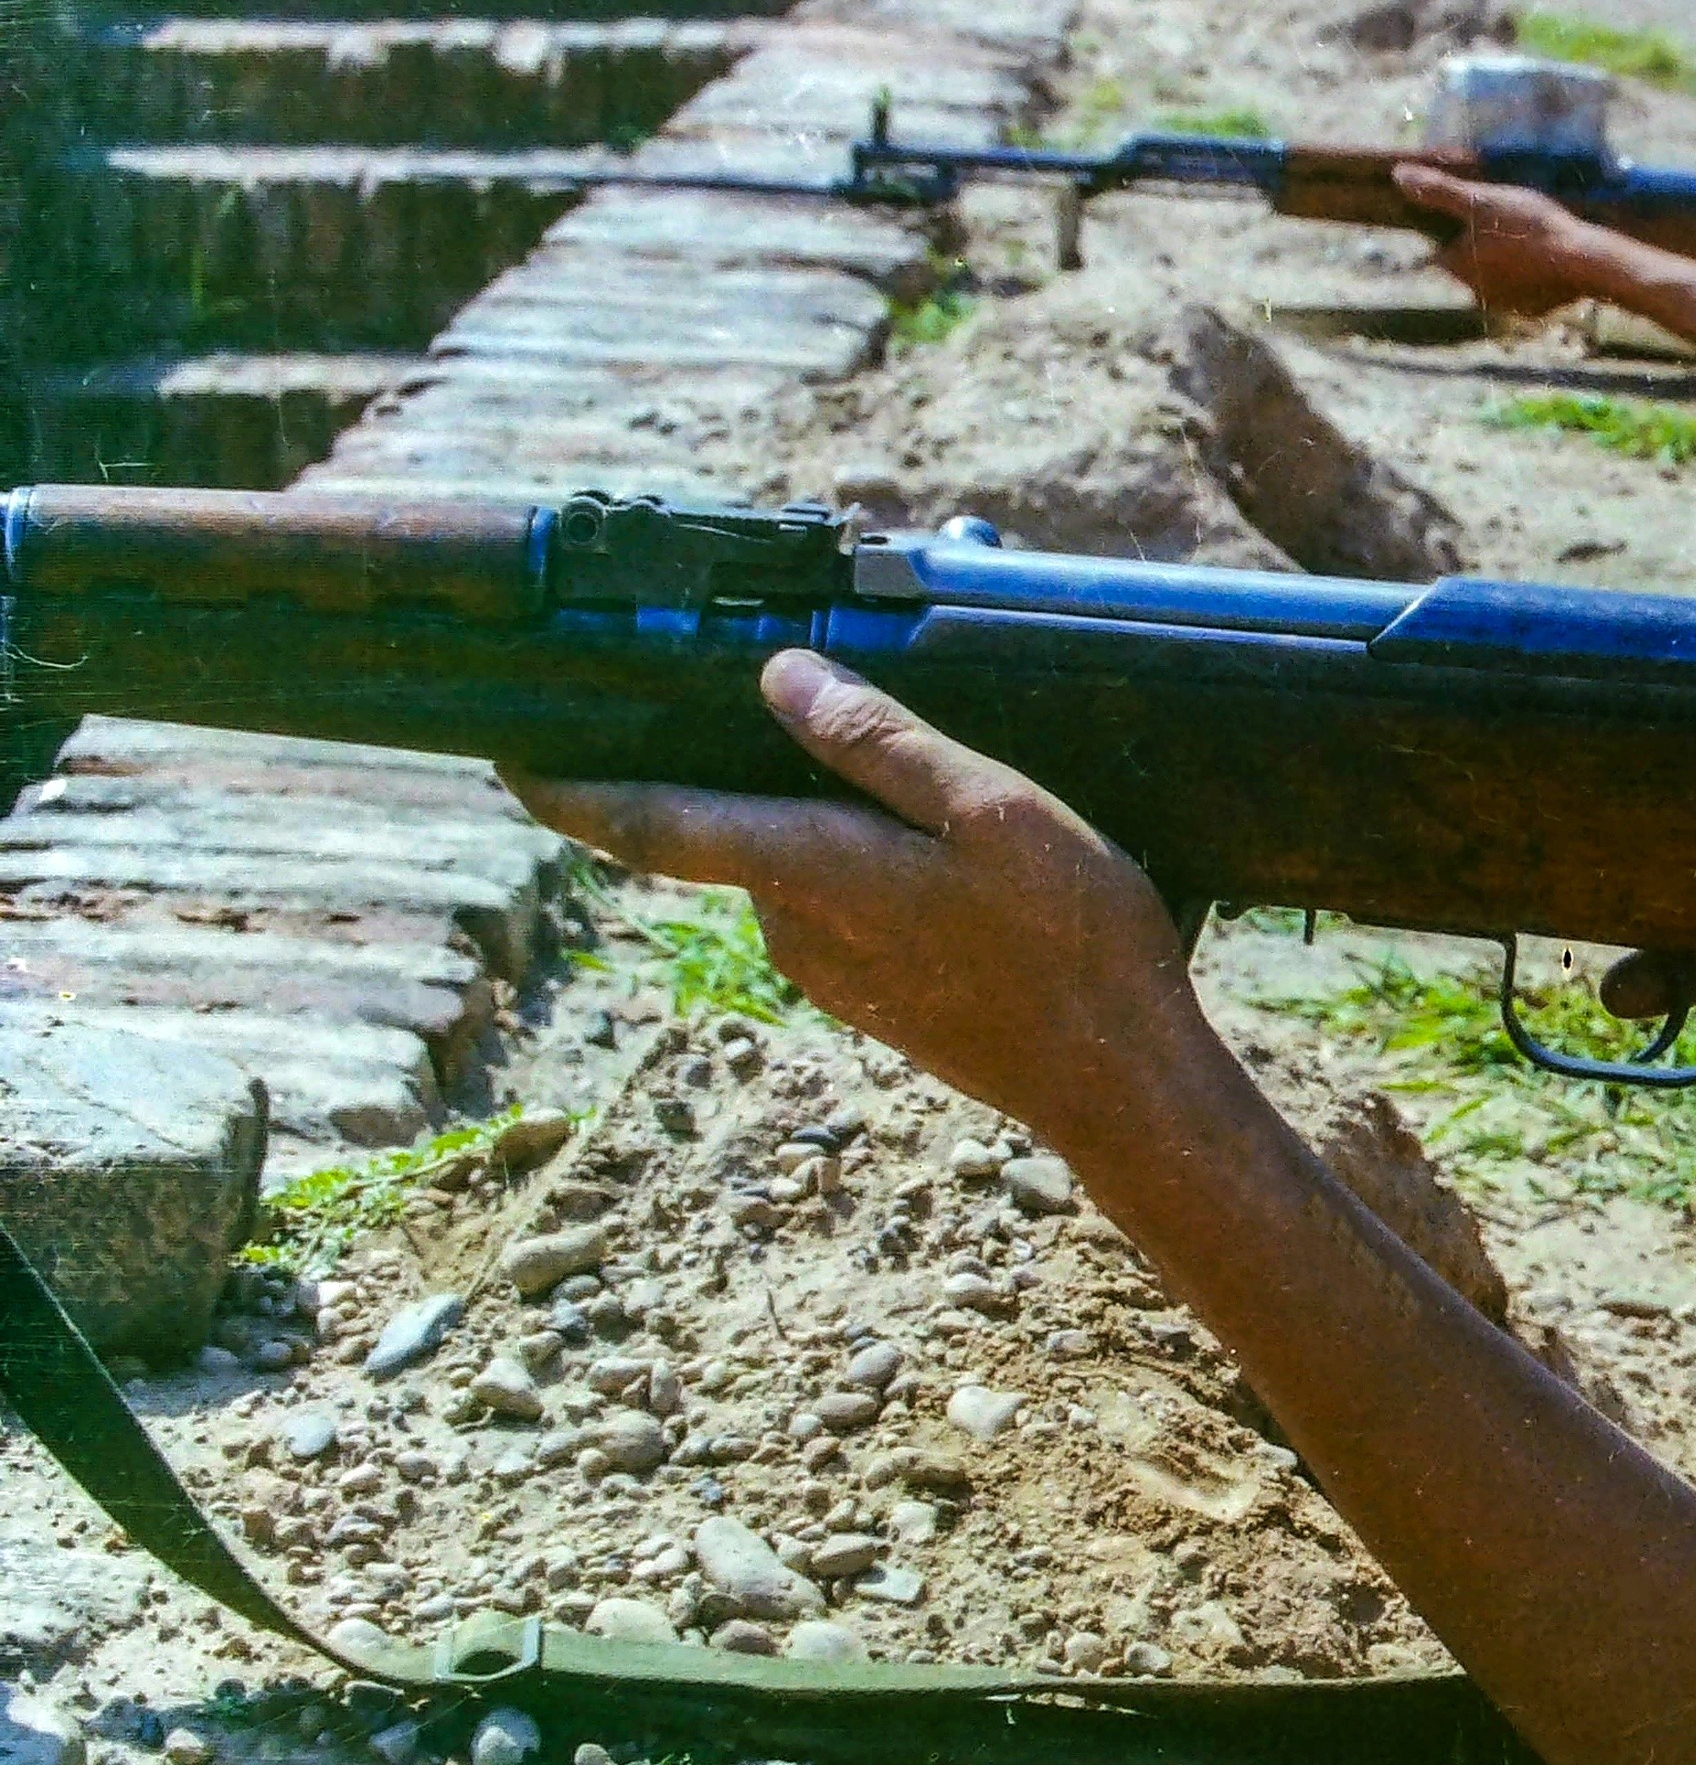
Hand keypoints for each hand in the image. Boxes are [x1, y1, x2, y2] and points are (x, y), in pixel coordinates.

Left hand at [504, 651, 1224, 1150]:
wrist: (1118, 1085)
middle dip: (757, 770)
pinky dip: (864, 868)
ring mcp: (830, 973)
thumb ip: (879, 743)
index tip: (508, 754)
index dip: (569, 789)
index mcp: (808, 872)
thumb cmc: (1071, 943)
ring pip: (796, 866)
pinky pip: (839, 906)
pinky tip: (949, 860)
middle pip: (734, 828)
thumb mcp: (991, 811)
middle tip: (826, 708)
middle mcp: (794, 929)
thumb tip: (777, 679)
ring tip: (925, 787)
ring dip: (830, 820)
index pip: (648, 824)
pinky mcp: (871, 999)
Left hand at [1395, 162, 1614, 316]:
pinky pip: (1524, 291)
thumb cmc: (1527, 225)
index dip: (1451, 232)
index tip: (1469, 217)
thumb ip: (1439, 191)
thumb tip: (1398, 175)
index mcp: (1458, 266)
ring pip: (1496, 279)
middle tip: (1503, 222)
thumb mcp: (1481, 200)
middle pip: (1468, 265)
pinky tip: (1545, 259)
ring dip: (1505, 264)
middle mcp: (1475, 292)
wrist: (1581, 261)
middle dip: (1479, 248)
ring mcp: (1506, 305)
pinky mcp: (1534, 311)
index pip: (1440, 251)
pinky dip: (1529, 278)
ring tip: (1526, 238)